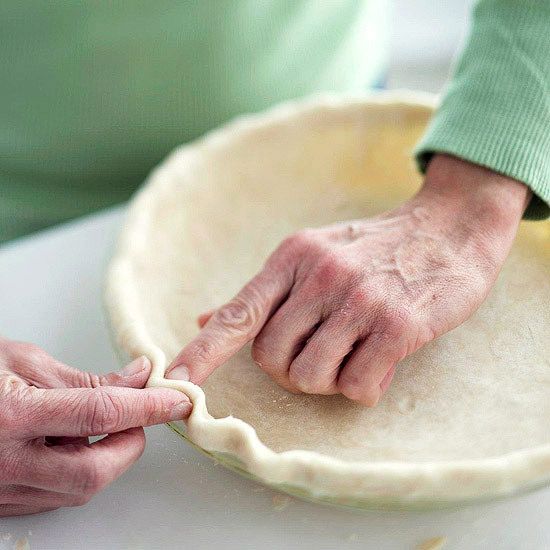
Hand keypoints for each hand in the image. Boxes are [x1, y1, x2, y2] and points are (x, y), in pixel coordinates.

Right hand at [0, 337, 190, 515]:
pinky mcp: (0, 502)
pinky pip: (54, 496)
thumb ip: (85, 378)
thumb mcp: (24, 361)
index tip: (177, 400)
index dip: (147, 406)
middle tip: (137, 417)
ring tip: (102, 426)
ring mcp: (0, 489)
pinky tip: (72, 444)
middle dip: (128, 445)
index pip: (100, 415)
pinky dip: (77, 471)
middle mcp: (4, 462)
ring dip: (106, 459)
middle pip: (93, 473)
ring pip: (77, 491)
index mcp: (11, 416)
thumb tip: (138, 379)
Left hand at [167, 155, 529, 404]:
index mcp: (292, 258)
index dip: (201, 353)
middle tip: (323, 350)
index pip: (236, 313)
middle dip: (291, 369)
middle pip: (271, 360)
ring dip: (328, 380)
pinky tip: (381, 360)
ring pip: (309, 377)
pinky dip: (364, 385)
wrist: (448, 228)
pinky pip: (357, 387)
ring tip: (353, 352)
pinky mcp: (397, 326)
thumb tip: (203, 319)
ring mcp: (359, 300)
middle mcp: (320, 276)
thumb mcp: (314, 253)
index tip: (172, 381)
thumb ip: (263, 293)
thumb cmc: (373, 249)